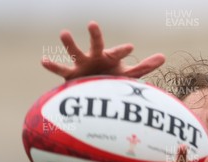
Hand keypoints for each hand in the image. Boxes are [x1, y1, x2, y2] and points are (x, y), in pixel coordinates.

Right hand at [42, 21, 165, 79]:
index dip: (123, 51)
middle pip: (96, 45)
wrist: (95, 91)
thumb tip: (164, 56)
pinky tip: (44, 60)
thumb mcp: (128, 75)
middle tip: (92, 23)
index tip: (131, 48)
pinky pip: (61, 70)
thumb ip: (144, 67)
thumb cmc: (112, 80)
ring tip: (64, 32)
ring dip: (70, 44)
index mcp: (109, 57)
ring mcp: (82, 65)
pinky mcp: (72, 76)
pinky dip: (52, 66)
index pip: (117, 53)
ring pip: (75, 53)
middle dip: (95, 36)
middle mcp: (95, 58)